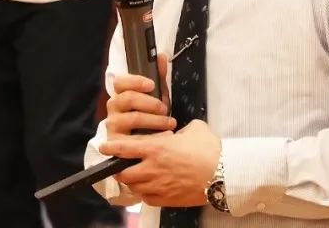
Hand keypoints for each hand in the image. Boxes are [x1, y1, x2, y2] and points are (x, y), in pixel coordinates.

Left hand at [101, 119, 220, 207]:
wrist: (224, 173)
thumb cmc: (210, 149)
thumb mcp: (194, 128)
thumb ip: (180, 129)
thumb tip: (178, 132)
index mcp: (157, 148)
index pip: (125, 148)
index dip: (111, 147)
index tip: (104, 146)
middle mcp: (153, 168)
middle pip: (123, 173)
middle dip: (119, 168)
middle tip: (121, 164)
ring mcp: (159, 186)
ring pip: (134, 187)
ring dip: (132, 181)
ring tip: (136, 175)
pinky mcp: (168, 199)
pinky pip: (147, 199)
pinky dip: (145, 193)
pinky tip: (150, 187)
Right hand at [106, 54, 174, 139]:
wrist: (142, 140)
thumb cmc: (149, 114)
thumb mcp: (156, 94)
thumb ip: (158, 75)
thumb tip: (161, 56)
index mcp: (121, 92)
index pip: (120, 82)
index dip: (135, 81)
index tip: (152, 85)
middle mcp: (114, 106)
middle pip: (127, 98)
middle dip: (150, 103)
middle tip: (165, 108)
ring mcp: (113, 124)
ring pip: (132, 118)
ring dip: (154, 121)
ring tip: (170, 123)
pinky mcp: (115, 143)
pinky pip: (131, 140)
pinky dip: (150, 138)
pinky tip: (163, 136)